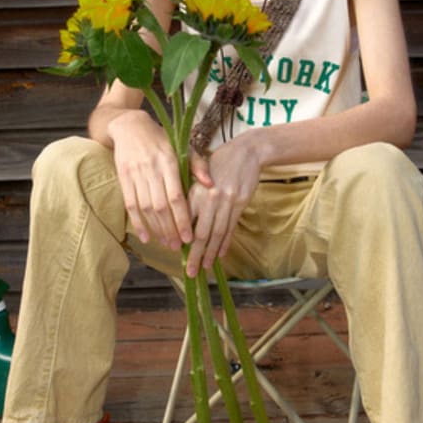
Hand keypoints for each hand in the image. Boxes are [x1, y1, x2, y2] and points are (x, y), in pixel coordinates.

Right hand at [109, 110, 205, 250]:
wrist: (129, 126)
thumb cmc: (162, 139)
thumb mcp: (183, 146)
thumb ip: (198, 165)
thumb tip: (211, 185)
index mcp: (170, 162)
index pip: (177, 197)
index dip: (183, 218)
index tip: (189, 237)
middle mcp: (152, 169)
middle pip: (162, 207)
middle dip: (170, 229)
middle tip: (178, 247)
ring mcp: (136, 174)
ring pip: (146, 208)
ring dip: (156, 229)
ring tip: (166, 243)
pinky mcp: (123, 177)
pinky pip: (130, 205)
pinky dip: (138, 223)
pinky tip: (146, 237)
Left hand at [185, 135, 262, 276]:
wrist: (246, 151)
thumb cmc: (219, 161)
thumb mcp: (199, 175)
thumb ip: (191, 195)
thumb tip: (182, 221)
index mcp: (195, 190)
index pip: (185, 220)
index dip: (181, 239)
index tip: (175, 252)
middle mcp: (210, 198)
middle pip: (201, 233)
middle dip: (195, 254)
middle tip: (189, 272)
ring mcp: (227, 202)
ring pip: (217, 233)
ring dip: (211, 253)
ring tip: (205, 267)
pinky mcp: (240, 204)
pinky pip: (231, 227)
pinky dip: (226, 242)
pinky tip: (221, 254)